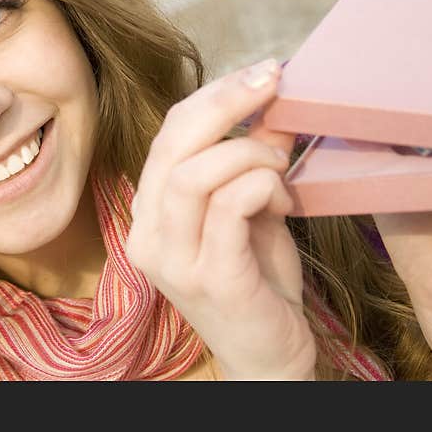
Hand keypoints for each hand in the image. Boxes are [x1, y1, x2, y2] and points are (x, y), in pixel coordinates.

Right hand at [127, 59, 315, 379]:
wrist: (269, 357)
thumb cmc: (258, 282)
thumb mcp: (252, 210)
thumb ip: (251, 164)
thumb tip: (270, 108)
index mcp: (150, 213)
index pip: (167, 136)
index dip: (212, 96)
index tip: (259, 73)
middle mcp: (147, 234)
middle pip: (173, 144)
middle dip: (226, 102)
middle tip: (274, 82)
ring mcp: (174, 260)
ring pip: (195, 173)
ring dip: (250, 154)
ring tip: (281, 168)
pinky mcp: (210, 278)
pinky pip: (229, 207)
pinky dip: (263, 187)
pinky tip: (284, 200)